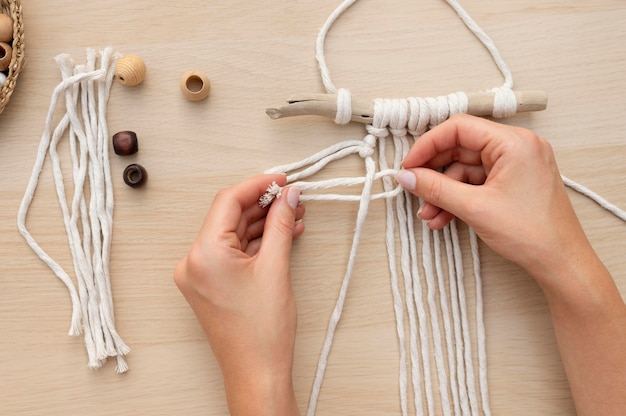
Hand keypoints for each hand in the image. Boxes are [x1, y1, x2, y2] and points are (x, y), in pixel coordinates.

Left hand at [174, 174, 303, 415]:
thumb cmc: (261, 331)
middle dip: (264, 205)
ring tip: (294, 215)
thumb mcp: (276, 267)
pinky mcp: (209, 283)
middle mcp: (194, 261)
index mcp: (203, 253)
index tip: (281, 179)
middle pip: (230, 216)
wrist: (256, 372)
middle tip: (292, 197)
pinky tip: (281, 234)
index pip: (229, 201)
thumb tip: (288, 196)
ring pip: (233, 233)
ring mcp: (200, 273)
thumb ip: (281, 224)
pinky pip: (232, 251)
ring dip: (262, 223)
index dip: (258, 185)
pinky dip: (255, 242)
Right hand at [397, 114, 625, 414]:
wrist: (561, 263)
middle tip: (413, 189)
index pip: (459, 128)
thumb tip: (407, 176)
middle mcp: (517, 147)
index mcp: (514, 143)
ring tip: (429, 214)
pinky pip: (476, 183)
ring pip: (465, 169)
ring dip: (443, 191)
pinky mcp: (513, 182)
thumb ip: (435, 188)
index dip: (428, 145)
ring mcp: (516, 165)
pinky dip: (458, 198)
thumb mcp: (475, 208)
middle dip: (434, 173)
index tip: (409, 165)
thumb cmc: (533, 234)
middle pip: (460, 148)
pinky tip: (442, 217)